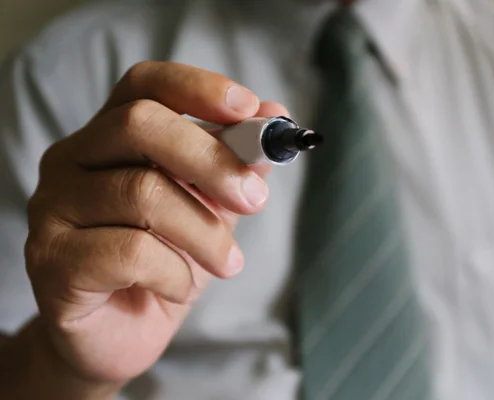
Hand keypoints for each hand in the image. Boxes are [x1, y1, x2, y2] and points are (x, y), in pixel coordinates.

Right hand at [24, 61, 287, 385]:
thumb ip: (236, 162)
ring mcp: (53, 207)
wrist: (122, 333)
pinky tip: (181, 289)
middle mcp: (71, 160)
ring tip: (227, 262)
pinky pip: (131, 252)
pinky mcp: (51, 259)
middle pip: (139, 125)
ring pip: (143, 193)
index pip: (143, 84)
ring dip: (205, 232)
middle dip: (212, 160)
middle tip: (255, 199)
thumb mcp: (211, 207)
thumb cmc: (165, 262)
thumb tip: (275, 116)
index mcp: (109, 137)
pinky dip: (175, 273)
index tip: (249, 110)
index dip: (197, 88)